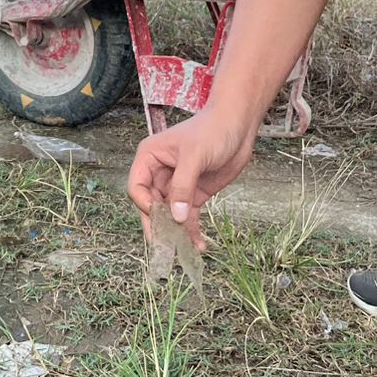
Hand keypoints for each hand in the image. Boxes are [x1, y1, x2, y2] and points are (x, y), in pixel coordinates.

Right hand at [127, 106, 255, 250]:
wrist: (239, 126)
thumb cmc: (212, 130)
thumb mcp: (195, 156)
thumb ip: (182, 186)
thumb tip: (174, 217)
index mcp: (150, 158)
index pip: (137, 187)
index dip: (145, 205)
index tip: (161, 218)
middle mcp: (159, 173)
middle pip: (151, 205)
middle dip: (159, 226)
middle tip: (167, 248)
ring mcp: (177, 185)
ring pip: (169, 215)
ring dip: (176, 233)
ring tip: (186, 251)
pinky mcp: (194, 193)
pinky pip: (187, 216)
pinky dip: (191, 231)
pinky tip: (199, 244)